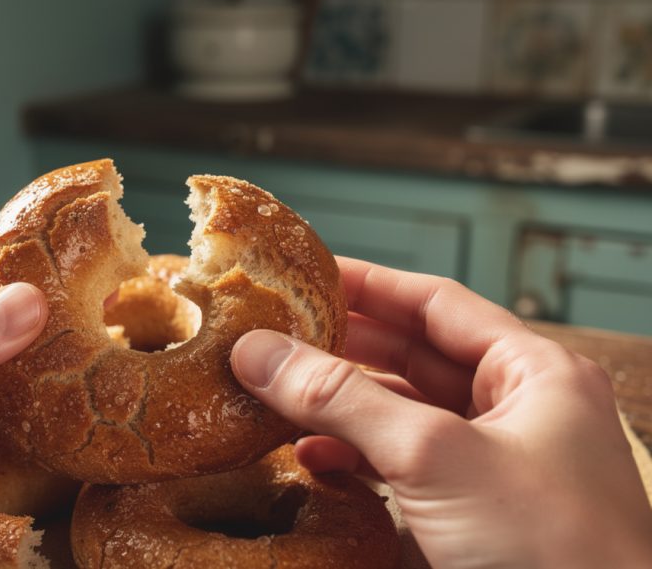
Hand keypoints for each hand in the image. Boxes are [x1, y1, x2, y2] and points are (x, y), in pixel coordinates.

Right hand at [231, 258, 651, 567]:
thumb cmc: (552, 553)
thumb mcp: (436, 457)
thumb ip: (344, 399)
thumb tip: (262, 353)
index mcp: (534, 374)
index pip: (438, 303)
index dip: (369, 284)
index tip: (305, 273)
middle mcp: (515, 413)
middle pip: (413, 357)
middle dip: (342, 348)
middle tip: (276, 335)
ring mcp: (492, 468)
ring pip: (400, 416)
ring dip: (340, 409)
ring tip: (277, 397)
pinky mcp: (467, 517)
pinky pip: (399, 469)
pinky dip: (353, 462)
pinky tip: (312, 462)